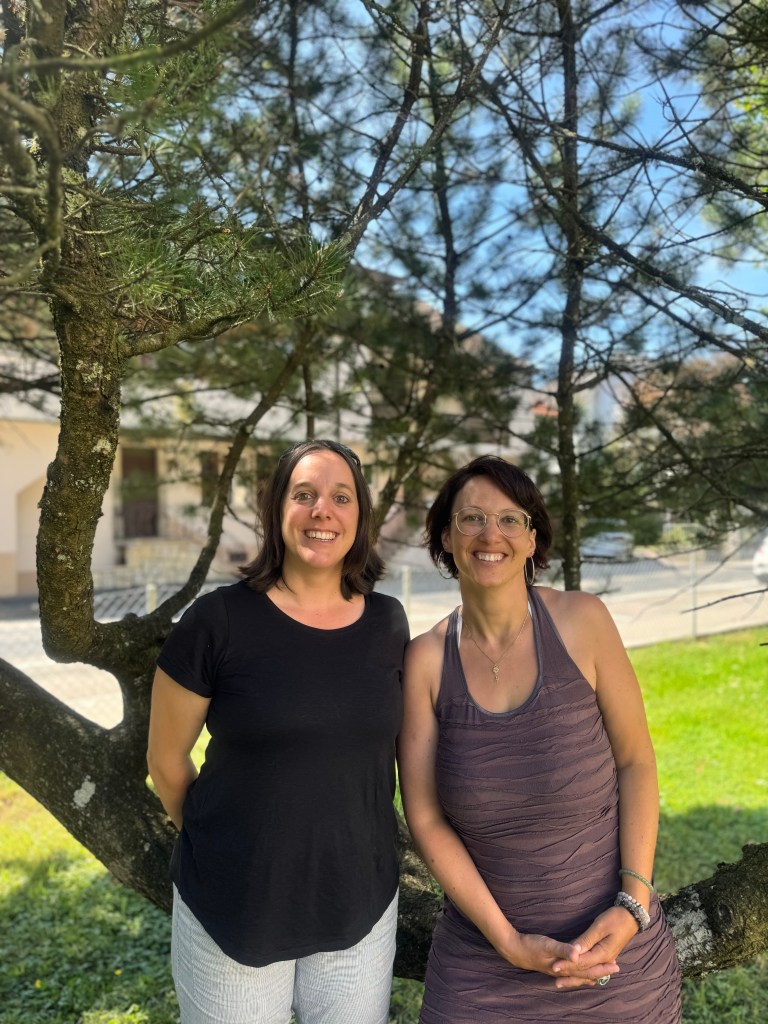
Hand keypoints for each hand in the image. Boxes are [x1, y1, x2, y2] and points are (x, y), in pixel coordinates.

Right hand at [498, 931, 618, 985]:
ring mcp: (559, 970)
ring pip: (580, 975)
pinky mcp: (554, 966)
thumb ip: (564, 949)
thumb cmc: (531, 945)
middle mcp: (564, 971)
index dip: (602, 967)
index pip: (588, 969)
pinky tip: (581, 971)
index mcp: (565, 967)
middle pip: (586, 974)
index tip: (615, 965)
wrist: (515, 950)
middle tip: (616, 968)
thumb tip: (579, 954)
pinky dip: (581, 973)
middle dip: (601, 971)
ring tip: (604, 973)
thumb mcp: (547, 944)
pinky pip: (573, 973)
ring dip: (592, 973)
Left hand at [552, 906, 637, 989]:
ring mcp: (606, 959)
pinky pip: (592, 967)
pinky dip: (583, 972)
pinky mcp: (605, 955)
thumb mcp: (600, 927)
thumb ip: (586, 940)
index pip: (581, 962)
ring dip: (576, 977)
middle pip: (585, 971)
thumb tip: (574, 951)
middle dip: (570, 975)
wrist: (631, 916)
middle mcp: (605, 960)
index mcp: (603, 954)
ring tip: (563, 981)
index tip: (554, 966)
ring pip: (589, 971)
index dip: (567, 964)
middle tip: (555, 981)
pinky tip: (577, 974)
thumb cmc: (615, 919)